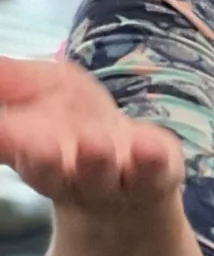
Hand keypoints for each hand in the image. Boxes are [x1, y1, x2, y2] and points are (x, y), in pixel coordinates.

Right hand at [0, 57, 182, 222]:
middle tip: (35, 150)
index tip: (0, 127)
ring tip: (94, 146)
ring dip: (95, 160)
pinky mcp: (156, 175)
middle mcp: (67, 170)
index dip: (5, 137)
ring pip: (98, 172)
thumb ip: (8, 81)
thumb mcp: (41, 90)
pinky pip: (154, 170)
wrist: (133, 173)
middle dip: (41, 159)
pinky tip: (148, 147)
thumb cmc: (73, 125)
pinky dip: (150, 160)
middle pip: (49, 168)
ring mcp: (113, 174)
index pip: (12, 144)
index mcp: (30, 150)